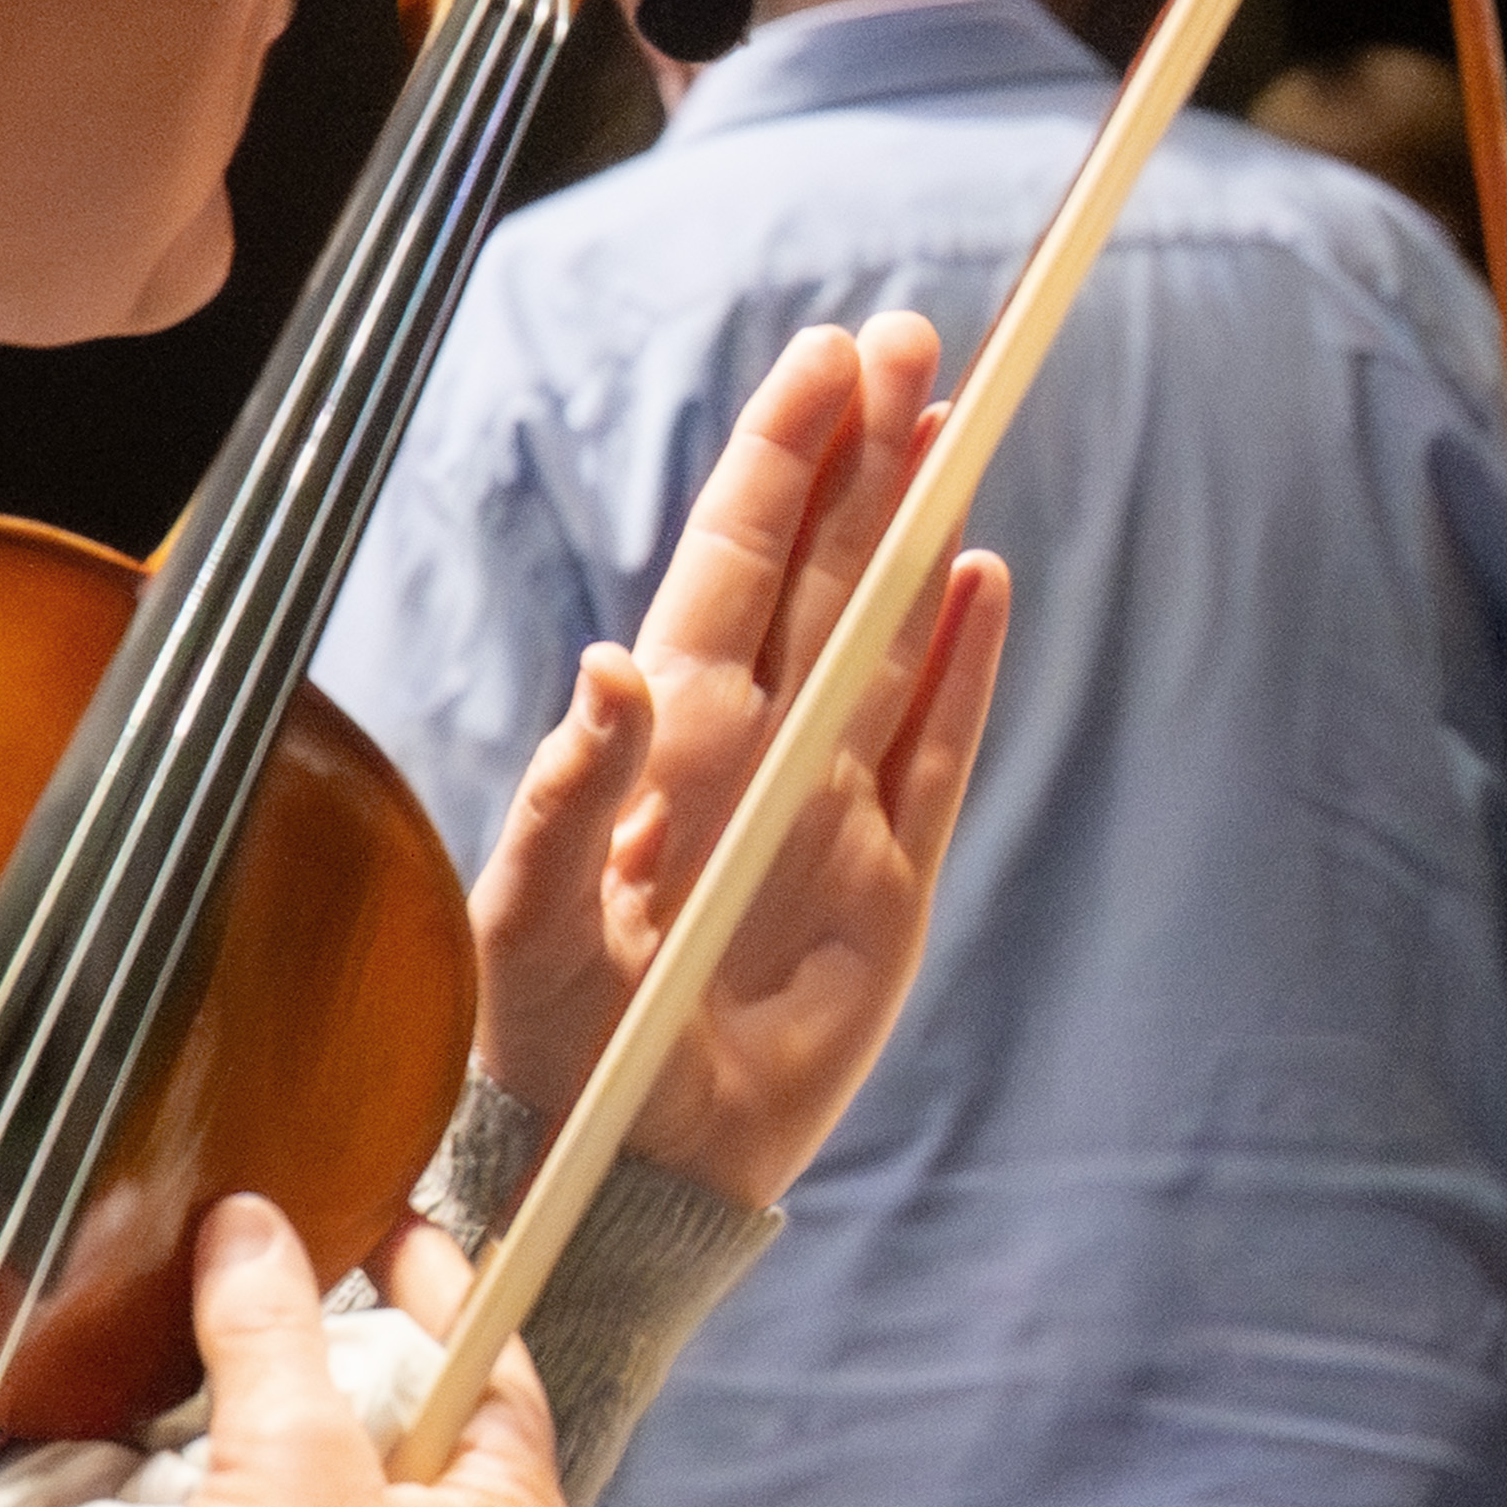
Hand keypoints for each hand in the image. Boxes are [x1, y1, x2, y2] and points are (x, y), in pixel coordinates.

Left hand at [472, 312, 1019, 1207]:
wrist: (625, 1168)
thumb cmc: (550, 1045)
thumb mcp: (526, 924)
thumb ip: (569, 800)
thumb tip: (610, 663)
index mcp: (664, 735)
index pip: (733, 560)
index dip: (780, 457)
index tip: (825, 359)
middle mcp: (755, 749)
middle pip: (823, 569)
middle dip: (864, 452)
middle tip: (912, 338)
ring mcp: (830, 810)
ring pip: (887, 636)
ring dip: (917, 530)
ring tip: (951, 421)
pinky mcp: (890, 887)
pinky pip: (938, 754)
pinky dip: (964, 670)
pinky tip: (980, 579)